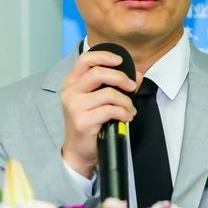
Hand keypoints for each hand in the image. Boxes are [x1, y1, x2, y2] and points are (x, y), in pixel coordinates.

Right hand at [60, 50, 137, 177]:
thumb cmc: (90, 123)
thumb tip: (138, 75)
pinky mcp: (83, 120)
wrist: (79, 151)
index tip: (120, 61)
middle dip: (121, 78)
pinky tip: (126, 118)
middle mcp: (70, 92)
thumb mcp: (99, 101)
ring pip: (108, 94)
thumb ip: (116, 85)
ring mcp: (75, 106)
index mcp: (72, 83)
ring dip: (126, 101)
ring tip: (129, 109)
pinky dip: (124, 113)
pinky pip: (110, 110)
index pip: (85, 60)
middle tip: (132, 87)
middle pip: (98, 73)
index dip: (104, 56)